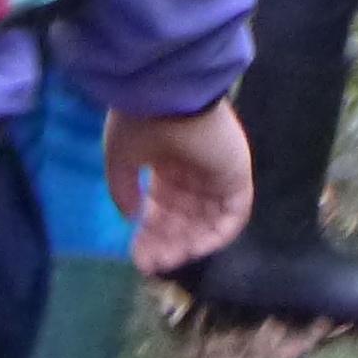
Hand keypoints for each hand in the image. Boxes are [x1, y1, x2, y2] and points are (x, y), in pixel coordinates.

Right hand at [112, 103, 253, 274]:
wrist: (168, 94)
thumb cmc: (140, 120)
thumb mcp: (120, 156)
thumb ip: (123, 188)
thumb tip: (131, 216)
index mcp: (167, 162)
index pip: (163, 206)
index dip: (150, 232)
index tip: (136, 255)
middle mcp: (193, 171)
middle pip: (183, 218)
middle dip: (166, 243)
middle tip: (150, 263)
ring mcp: (217, 173)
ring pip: (206, 220)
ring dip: (187, 244)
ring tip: (165, 260)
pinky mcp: (237, 175)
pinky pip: (233, 214)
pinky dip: (216, 235)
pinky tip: (192, 249)